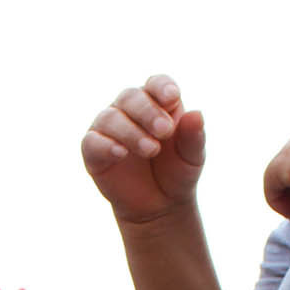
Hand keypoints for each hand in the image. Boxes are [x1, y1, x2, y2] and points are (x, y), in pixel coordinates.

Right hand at [81, 75, 206, 224]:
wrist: (159, 205)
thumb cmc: (176, 172)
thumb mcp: (192, 157)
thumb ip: (194, 136)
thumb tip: (197, 114)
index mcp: (157, 103)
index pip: (156, 84)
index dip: (162, 87)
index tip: (172, 97)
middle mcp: (129, 109)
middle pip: (131, 97)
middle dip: (148, 112)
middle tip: (165, 131)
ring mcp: (109, 128)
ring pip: (111, 117)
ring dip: (131, 132)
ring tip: (152, 150)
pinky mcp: (93, 150)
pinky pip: (92, 141)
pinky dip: (106, 145)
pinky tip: (121, 152)